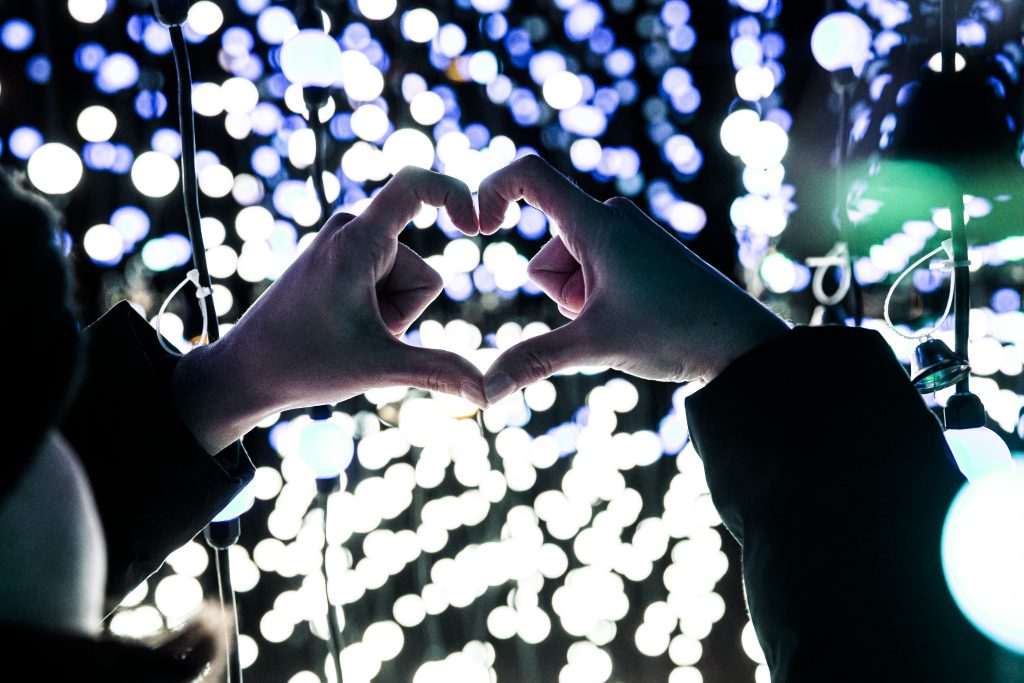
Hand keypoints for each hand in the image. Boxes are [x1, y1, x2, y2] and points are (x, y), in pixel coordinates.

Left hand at [173, 166, 485, 452]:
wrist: (246, 371)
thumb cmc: (303, 363)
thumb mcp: (379, 366)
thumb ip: (437, 371)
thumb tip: (489, 393)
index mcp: (356, 240)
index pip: (414, 185)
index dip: (454, 194)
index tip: (476, 225)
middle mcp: (350, 230)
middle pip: (421, 269)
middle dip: (405, 309)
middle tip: (360, 332)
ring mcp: (344, 246)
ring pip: (406, 281)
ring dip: (391, 314)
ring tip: (348, 331)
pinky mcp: (341, 261)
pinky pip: (386, 283)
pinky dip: (379, 310)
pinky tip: (345, 327)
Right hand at [476, 155, 788, 403]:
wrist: (740, 343)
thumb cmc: (674, 331)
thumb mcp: (595, 346)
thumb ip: (533, 361)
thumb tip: (484, 392)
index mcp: (596, 222)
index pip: (528, 174)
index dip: (490, 190)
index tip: (477, 228)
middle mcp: (610, 219)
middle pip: (544, 253)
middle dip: (559, 294)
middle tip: (606, 316)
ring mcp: (625, 239)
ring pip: (567, 272)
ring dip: (580, 303)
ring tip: (626, 320)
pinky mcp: (637, 257)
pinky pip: (591, 277)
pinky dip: (597, 303)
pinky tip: (634, 321)